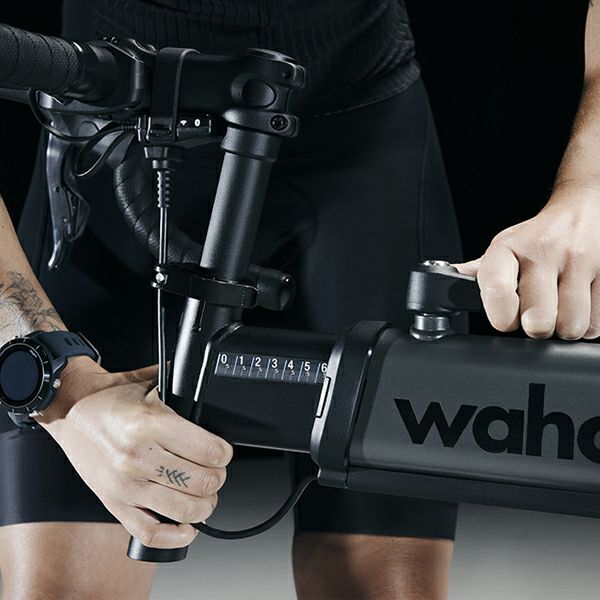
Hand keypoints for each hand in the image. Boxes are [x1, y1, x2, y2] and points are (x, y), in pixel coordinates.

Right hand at [36, 358, 233, 548]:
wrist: (72, 409)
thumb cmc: (114, 397)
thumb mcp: (154, 382)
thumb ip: (184, 390)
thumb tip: (214, 398)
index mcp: (150, 424)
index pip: (209, 452)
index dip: (224, 453)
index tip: (223, 451)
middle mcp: (137, 458)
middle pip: (201, 483)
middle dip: (217, 478)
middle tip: (215, 470)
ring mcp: (124, 485)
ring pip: (183, 510)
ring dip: (204, 505)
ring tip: (205, 494)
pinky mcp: (113, 504)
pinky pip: (149, 533)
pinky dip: (175, 536)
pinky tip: (188, 527)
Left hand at [454, 184, 599, 339]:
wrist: (585, 206)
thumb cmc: (538, 236)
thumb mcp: (504, 248)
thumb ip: (480, 271)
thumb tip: (447, 282)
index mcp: (509, 249)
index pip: (497, 288)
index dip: (500, 315)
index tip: (505, 320)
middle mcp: (545, 253)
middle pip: (539, 321)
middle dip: (536, 329)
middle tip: (536, 320)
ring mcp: (582, 262)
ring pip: (573, 325)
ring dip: (566, 328)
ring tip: (560, 311)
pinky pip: (599, 322)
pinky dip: (590, 323)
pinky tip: (581, 306)